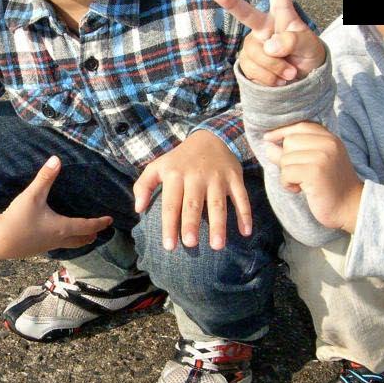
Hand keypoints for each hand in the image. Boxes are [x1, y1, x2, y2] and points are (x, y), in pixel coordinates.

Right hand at [0, 156, 112, 259]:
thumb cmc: (17, 219)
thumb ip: (44, 178)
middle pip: (82, 240)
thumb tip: (56, 159)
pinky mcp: (38, 249)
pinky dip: (66, 241)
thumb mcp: (32, 196)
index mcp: (62, 227)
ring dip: (80, 239)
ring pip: (70, 245)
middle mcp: (59, 239)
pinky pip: (58, 245)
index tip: (110, 220)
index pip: (87, 226)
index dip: (100, 223)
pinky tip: (60, 235)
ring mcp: (48, 246)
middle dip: (92, 234)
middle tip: (100, 230)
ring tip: (86, 235)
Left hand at [132, 130, 250, 251]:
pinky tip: (246, 232)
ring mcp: (217, 177)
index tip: (169, 246)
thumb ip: (143, 185)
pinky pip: (241, 197)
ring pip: (218, 203)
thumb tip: (138, 209)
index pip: (170, 203)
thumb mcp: (158, 166)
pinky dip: (245, 214)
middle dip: (191, 224)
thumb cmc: (180, 159)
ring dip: (219, 224)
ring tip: (217, 245)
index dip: (169, 225)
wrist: (210, 137)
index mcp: (175, 174)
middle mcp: (196, 176)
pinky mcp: (235, 177)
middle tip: (190, 244)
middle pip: (193, 204)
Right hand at [210, 0, 324, 86]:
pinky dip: (269, 78)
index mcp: (282, 15)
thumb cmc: (308, 56)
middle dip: (231, 3)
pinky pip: (253, 69)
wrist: (301, 85)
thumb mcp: (309, 46)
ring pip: (257, 53)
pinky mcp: (248, 63)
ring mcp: (254, 45)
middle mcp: (263, 27)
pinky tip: (279, 80)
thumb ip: (293, 40)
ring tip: (290, 72)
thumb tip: (269, 45)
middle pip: (246, 13)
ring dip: (276, 67)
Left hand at [263, 121, 362, 232]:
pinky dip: (287, 184)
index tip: (268, 138)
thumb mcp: (314, 163)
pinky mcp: (314, 172)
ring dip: (287, 174)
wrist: (350, 207)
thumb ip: (293, 151)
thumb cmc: (330, 186)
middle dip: (287, 159)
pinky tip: (300, 190)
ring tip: (302, 183)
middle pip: (289, 141)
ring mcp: (322, 156)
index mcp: (330, 138)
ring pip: (285, 159)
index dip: (282, 131)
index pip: (300, 126)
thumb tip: (267, 144)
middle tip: (300, 174)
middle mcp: (328, 143)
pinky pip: (286, 173)